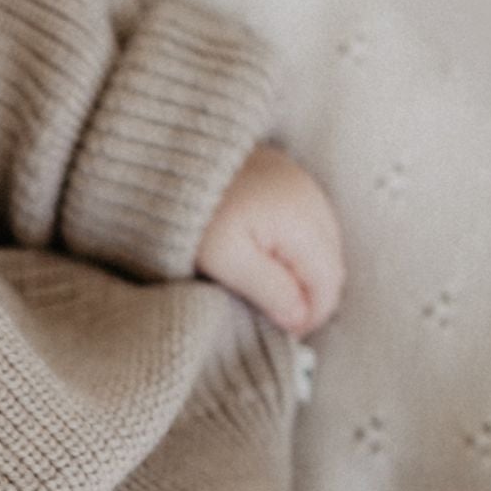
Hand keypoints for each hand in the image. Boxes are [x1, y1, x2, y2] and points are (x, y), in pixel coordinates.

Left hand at [194, 141, 345, 336]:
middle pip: (330, 263)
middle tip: (275, 317)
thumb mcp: (225, 260)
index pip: (329, 282)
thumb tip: (300, 318)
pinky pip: (306, 222)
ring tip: (269, 291)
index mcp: (302, 220)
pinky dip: (294, 247)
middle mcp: (313, 198)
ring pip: (321, 243)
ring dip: (302, 272)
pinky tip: (266, 258)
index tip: (284, 332)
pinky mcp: (286, 176)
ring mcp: (302, 183)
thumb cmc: (189, 214)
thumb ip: (268, 289)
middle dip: (309, 296)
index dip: (311, 315)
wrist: (160, 158)